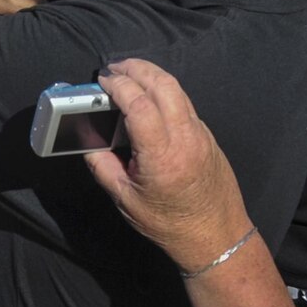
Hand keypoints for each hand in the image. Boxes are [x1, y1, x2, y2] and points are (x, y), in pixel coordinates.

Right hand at [82, 59, 251, 273]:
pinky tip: (150, 100)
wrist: (218, 239)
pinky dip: (164, 92)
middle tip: (114, 69)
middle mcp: (185, 138)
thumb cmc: (170, 225)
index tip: (102, 81)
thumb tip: (88, 141)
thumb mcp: (126, 201)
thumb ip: (103, 167)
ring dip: (152, 75)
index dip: (118, 85)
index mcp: (161, 155)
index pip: (139, 103)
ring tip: (130, 76)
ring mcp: (200, 135)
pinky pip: (185, 104)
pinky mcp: (208, 137)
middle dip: (135, 68)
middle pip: (162, 84)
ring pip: (177, 89)